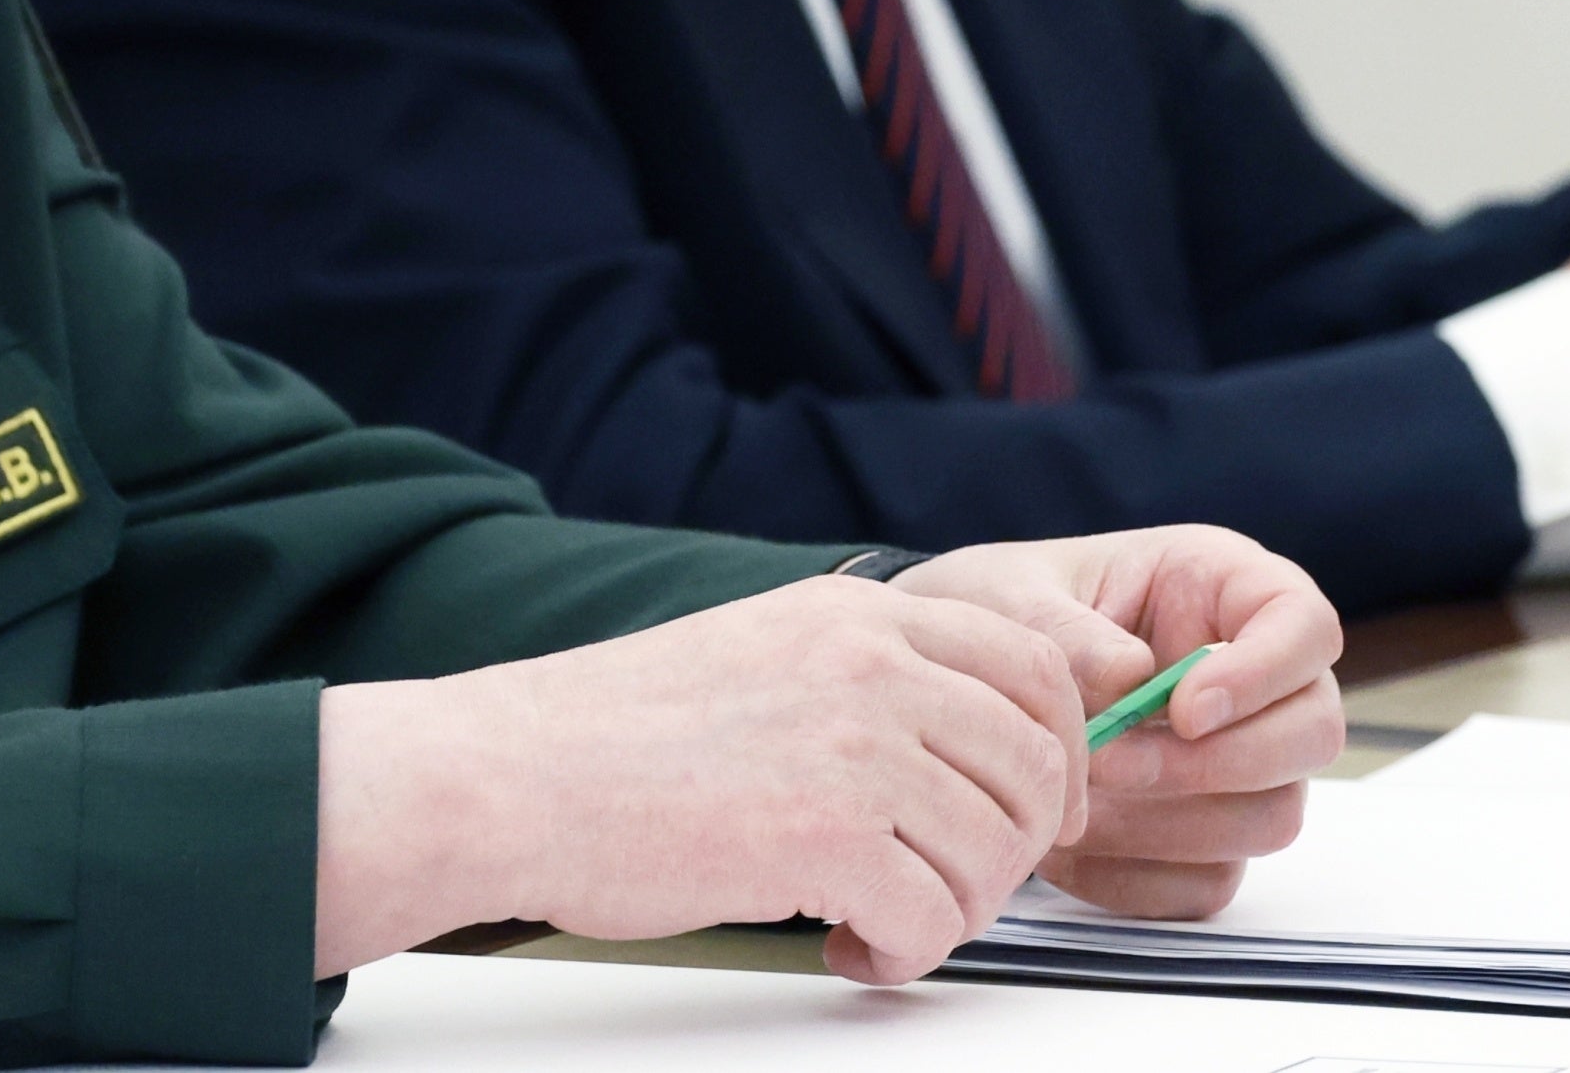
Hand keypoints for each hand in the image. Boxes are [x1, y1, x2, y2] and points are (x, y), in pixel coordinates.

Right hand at [313, 572, 1087, 982]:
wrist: (510, 774)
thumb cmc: (616, 732)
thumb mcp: (764, 649)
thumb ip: (864, 674)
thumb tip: (956, 746)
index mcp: (860, 615)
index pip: (1035, 665)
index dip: (1059, 751)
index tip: (1039, 808)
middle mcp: (873, 666)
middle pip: (1035, 763)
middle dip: (1017, 847)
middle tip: (963, 887)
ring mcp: (855, 745)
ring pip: (994, 851)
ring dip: (955, 910)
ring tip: (888, 922)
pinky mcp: (826, 835)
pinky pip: (932, 916)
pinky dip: (905, 954)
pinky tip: (850, 948)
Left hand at [890, 526, 1343, 919]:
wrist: (944, 688)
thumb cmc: (994, 612)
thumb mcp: (1009, 597)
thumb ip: (1068, 634)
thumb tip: (1133, 681)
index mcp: (1219, 587)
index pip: (1304, 625)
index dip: (1265, 672)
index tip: (1181, 707)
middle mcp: (1249, 678)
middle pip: (1312, 733)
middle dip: (1216, 762)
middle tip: (1110, 762)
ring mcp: (1234, 764)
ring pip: (1271, 817)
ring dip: (1171, 824)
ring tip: (1075, 802)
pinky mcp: (1201, 839)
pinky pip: (1209, 883)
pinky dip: (1138, 877)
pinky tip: (1069, 846)